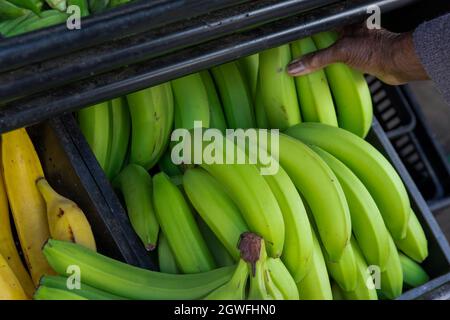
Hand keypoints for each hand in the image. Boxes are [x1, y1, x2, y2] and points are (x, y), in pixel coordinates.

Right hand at [287, 25, 428, 84]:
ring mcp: (358, 46)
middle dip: (315, 46)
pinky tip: (329, 73)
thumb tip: (295, 66)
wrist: (398, 64)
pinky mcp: (362, 59)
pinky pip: (343, 62)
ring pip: (336, 50)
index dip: (309, 32)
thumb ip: (317, 59)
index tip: (295, 41)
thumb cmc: (377, 50)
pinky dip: (335, 68)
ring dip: (325, 58)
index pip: (322, 25)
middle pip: (328, 37)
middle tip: (301, 54)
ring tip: (311, 65)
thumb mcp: (341, 52)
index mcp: (347, 24)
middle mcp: (352, 33)